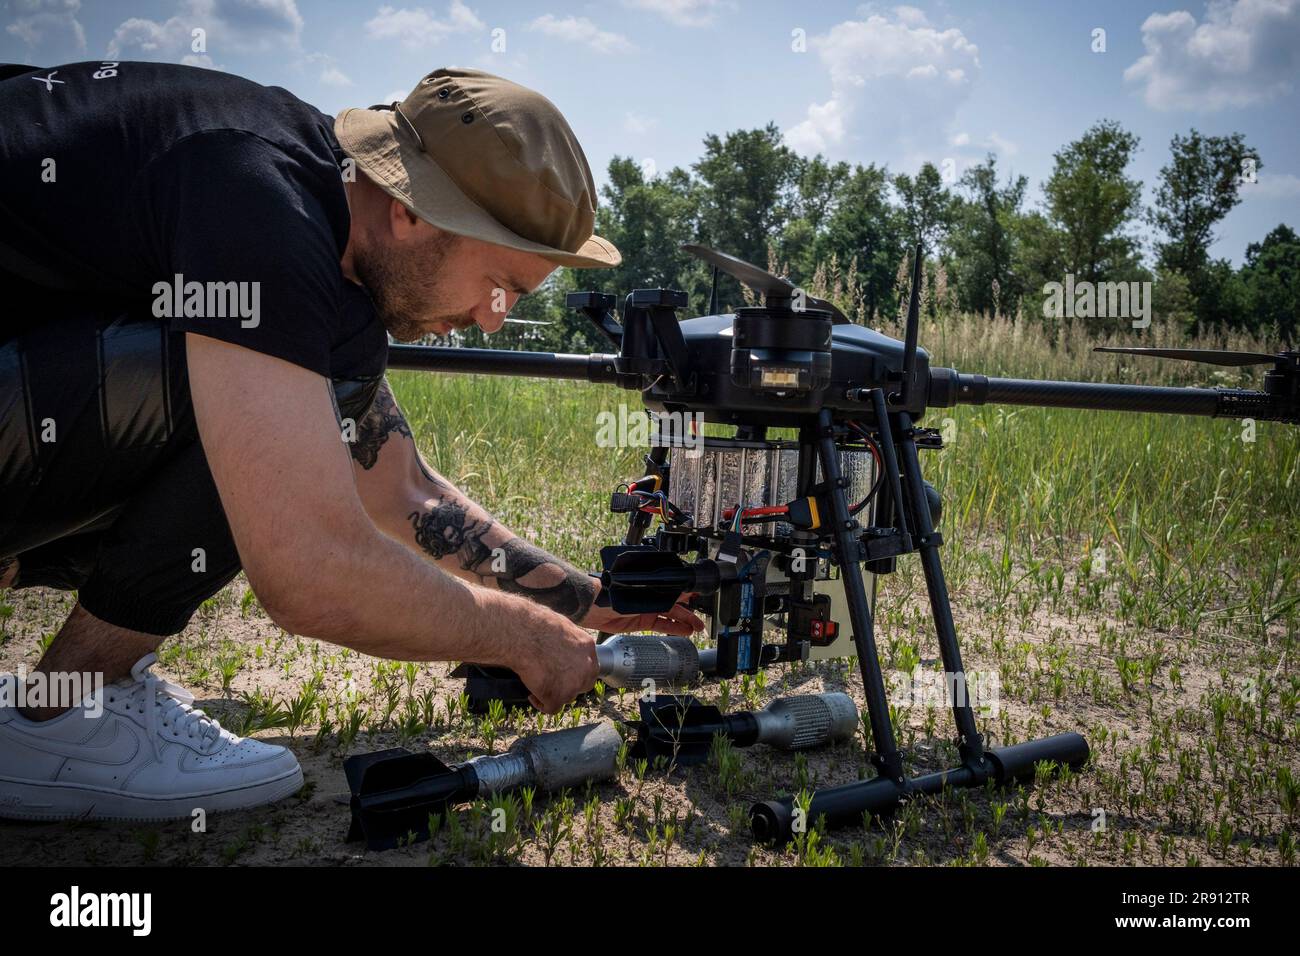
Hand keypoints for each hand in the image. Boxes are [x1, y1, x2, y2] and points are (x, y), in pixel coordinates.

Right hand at [509, 603, 599, 712]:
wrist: (523, 635)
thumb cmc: (535, 625)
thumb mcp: (560, 626)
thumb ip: (568, 641)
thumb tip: (561, 646)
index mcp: (587, 646)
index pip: (589, 665)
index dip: (576, 670)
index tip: (563, 670)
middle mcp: (586, 666)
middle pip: (583, 684)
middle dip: (569, 684)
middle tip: (552, 679)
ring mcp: (573, 684)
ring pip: (567, 696)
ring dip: (554, 692)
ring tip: (538, 683)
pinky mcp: (557, 696)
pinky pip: (551, 708)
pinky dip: (541, 704)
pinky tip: (532, 695)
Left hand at [579, 585, 704, 636]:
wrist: (591, 606)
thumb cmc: (610, 593)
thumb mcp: (637, 593)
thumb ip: (658, 596)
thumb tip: (678, 593)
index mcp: (649, 585)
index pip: (673, 589)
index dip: (686, 594)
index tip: (698, 596)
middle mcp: (649, 596)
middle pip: (674, 605)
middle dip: (688, 612)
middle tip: (700, 621)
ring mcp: (645, 608)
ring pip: (669, 615)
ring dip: (683, 622)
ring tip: (696, 628)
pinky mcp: (640, 621)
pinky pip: (660, 624)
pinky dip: (672, 628)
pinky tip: (683, 631)